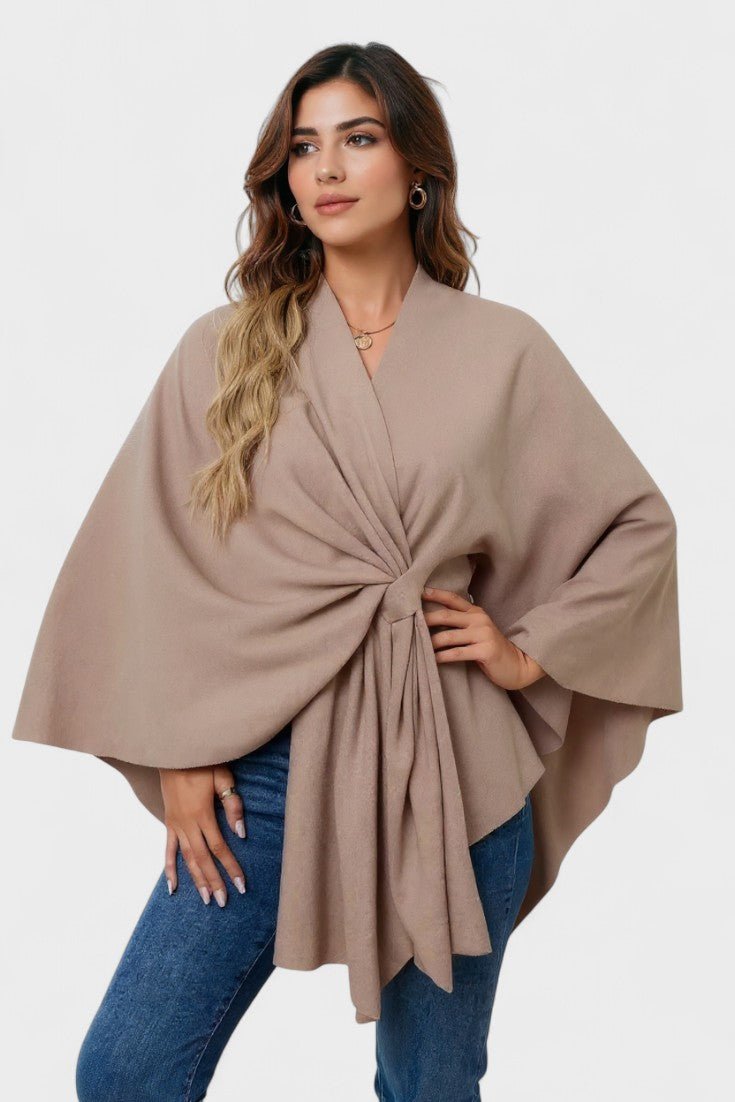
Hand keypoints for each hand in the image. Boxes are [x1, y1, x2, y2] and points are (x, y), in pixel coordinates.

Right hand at [159, 761, 246, 905]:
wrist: (173, 750)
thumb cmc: (202, 760)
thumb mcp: (222, 776)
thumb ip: (232, 805)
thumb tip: (241, 834)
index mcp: (202, 814)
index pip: (220, 848)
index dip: (231, 868)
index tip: (242, 885)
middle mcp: (187, 824)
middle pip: (202, 859)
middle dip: (214, 881)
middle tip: (224, 902)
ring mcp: (175, 825)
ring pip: (186, 858)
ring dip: (196, 880)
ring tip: (206, 900)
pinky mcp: (168, 822)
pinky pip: (167, 850)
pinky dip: (169, 869)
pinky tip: (173, 887)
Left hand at [421, 586, 545, 690]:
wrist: (517, 665)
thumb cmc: (490, 649)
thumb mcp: (477, 631)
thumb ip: (460, 623)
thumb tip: (430, 621)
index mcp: (476, 612)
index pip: (452, 599)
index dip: (434, 594)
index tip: (417, 592)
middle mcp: (479, 620)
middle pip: (446, 615)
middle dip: (425, 619)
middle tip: (407, 622)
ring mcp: (483, 635)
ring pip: (448, 636)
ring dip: (430, 642)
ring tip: (416, 646)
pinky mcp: (485, 651)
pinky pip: (457, 653)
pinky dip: (442, 656)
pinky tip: (432, 659)